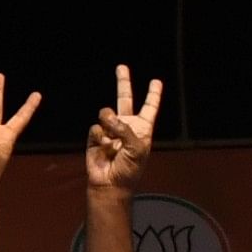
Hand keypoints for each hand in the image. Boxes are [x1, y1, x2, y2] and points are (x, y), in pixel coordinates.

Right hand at [84, 66, 165, 195]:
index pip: (149, 108)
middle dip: (123, 82)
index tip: (156, 82)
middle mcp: (126, 126)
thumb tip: (108, 118)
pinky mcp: (95, 137)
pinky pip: (96, 128)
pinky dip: (100, 138)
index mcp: (142, 128)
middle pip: (125, 99)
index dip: (153, 95)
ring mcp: (110, 130)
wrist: (110, 184)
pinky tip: (104, 149)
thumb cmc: (130, 169)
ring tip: (112, 141)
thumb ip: (125, 129)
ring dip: (108, 123)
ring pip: (106, 113)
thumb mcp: (137, 148)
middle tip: (121, 67)